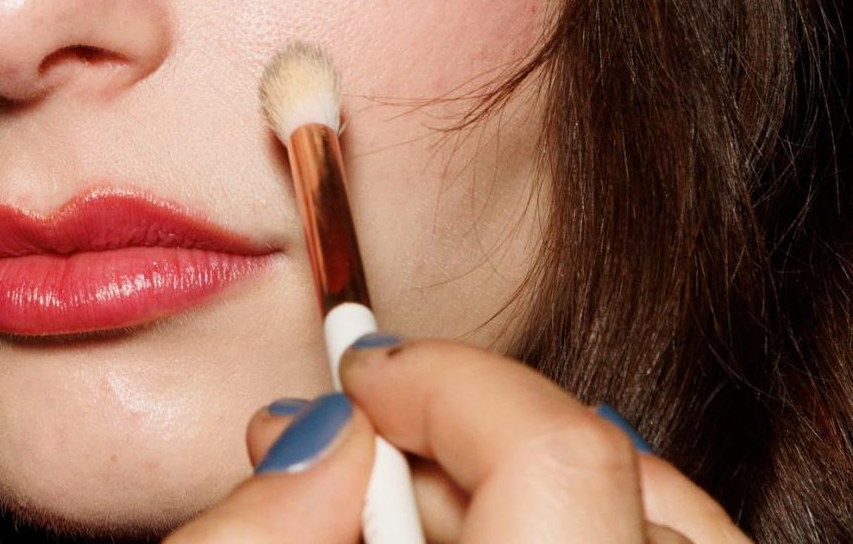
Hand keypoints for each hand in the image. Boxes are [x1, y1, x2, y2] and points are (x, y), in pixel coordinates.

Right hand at [165, 336, 750, 542]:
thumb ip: (247, 535)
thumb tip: (319, 432)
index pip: (553, 459)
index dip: (446, 384)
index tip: (360, 376)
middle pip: (608, 466)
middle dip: (467, 429)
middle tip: (363, 453)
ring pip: (655, 509)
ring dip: (524, 475)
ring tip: (418, 507)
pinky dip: (578, 519)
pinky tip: (480, 539)